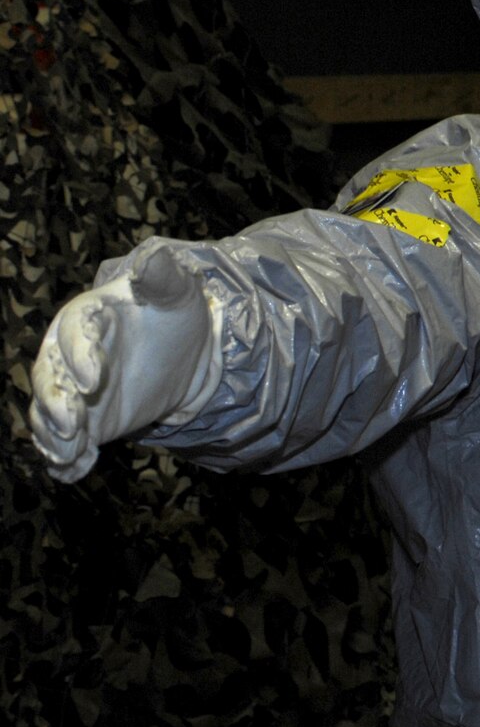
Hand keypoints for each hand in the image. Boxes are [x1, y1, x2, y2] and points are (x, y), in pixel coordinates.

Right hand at [29, 253, 217, 481]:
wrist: (183, 349)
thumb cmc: (173, 311)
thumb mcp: (176, 293)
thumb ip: (163, 277)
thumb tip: (155, 255)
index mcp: (86, 318)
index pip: (73, 336)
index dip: (79, 357)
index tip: (92, 379)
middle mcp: (69, 356)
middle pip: (48, 379)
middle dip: (56, 403)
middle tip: (73, 423)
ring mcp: (73, 391)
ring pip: (48, 413)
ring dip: (53, 435)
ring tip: (68, 452)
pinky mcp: (85, 420)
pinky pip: (65, 442)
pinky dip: (66, 458)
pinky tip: (75, 471)